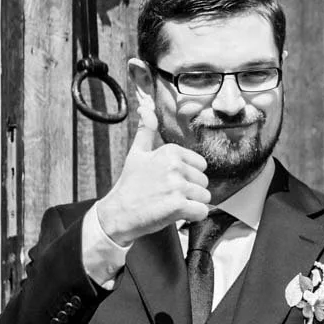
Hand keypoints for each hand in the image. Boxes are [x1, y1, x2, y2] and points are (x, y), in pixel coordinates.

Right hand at [93, 97, 210, 245]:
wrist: (118, 213)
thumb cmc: (129, 186)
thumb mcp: (136, 153)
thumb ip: (145, 130)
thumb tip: (145, 108)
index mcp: (170, 151)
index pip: (201, 165)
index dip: (189, 176)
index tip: (171, 182)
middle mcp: (175, 166)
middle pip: (204, 182)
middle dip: (191, 191)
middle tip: (169, 195)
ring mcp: (177, 186)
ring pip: (205, 197)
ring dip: (192, 204)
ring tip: (171, 204)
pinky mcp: (178, 205)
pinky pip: (202, 211)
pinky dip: (193, 216)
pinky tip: (177, 214)